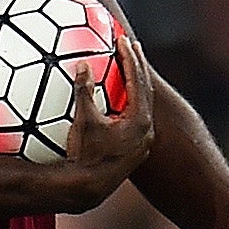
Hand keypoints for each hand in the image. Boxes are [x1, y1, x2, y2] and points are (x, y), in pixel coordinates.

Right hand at [53, 31, 155, 210]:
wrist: (89, 188)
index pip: (137, 80)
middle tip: (132, 46)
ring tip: (129, 68)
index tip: (123, 40)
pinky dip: (130, 103)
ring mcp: (142, 141)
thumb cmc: (86, 155)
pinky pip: (136, 117)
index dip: (130, 58)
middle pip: (145, 90)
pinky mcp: (134, 149)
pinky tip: (121, 100)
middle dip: (138, 66)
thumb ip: (84, 92)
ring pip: (143, 105)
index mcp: (139, 120)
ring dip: (135, 85)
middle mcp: (146, 130)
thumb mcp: (84, 121)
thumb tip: (81, 65)